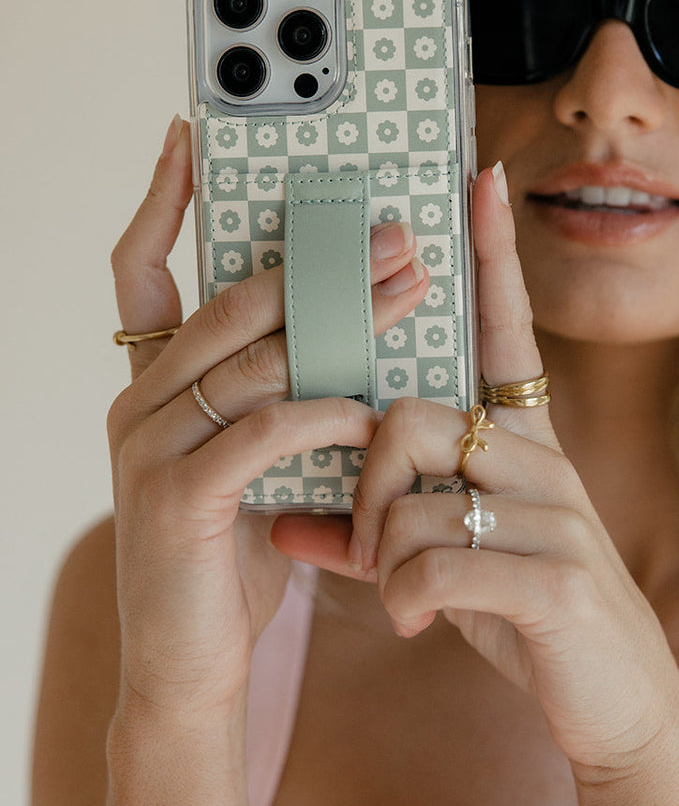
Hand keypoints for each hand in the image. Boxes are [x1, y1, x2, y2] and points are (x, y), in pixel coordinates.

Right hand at [107, 115, 428, 719]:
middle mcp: (136, 404)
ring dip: (344, 322)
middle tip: (395, 233)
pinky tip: (372, 407)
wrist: (188, 670)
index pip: (142, 270)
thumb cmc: (228, 560)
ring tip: (414, 292)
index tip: (191, 135)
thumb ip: (273, 399)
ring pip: (254, 357)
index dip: (164, 201)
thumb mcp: (249, 464)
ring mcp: (148, 448)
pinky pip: (263, 430)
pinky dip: (324, 411)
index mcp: (149, 385)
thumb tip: (344, 328)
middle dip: (320, 261)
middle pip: (231, 303)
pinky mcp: (178, 497)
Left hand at [270, 164, 676, 776]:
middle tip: (368, 542)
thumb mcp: (449, 569)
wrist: (617, 706)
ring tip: (401, 595)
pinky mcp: (557, 578)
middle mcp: (544, 462)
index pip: (504, 333)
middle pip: (412, 419)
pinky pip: (441, 563)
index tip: (479, 176)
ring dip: (385, 554)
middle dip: (367, 484)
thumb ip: (377, 538)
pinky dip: (408, 598)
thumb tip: (287, 523)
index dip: (492, 258)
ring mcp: (556, 516)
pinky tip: (419, 623)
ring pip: (420, 495)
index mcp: (522, 446)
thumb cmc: (528, 622)